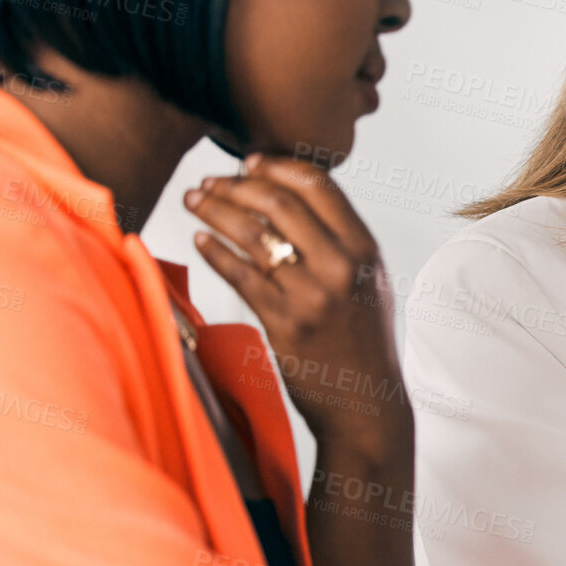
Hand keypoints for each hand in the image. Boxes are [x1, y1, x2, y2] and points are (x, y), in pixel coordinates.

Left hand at [184, 154, 408, 454]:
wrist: (366, 403)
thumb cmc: (362, 341)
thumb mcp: (371, 282)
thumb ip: (341, 243)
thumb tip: (293, 199)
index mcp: (366, 250)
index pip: (320, 185)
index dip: (277, 167)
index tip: (248, 163)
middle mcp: (342, 267)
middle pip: (281, 202)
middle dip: (235, 184)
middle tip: (210, 182)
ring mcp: (313, 294)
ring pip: (254, 234)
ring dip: (215, 210)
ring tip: (194, 201)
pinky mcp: (284, 322)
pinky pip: (239, 274)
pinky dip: (215, 252)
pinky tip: (200, 241)